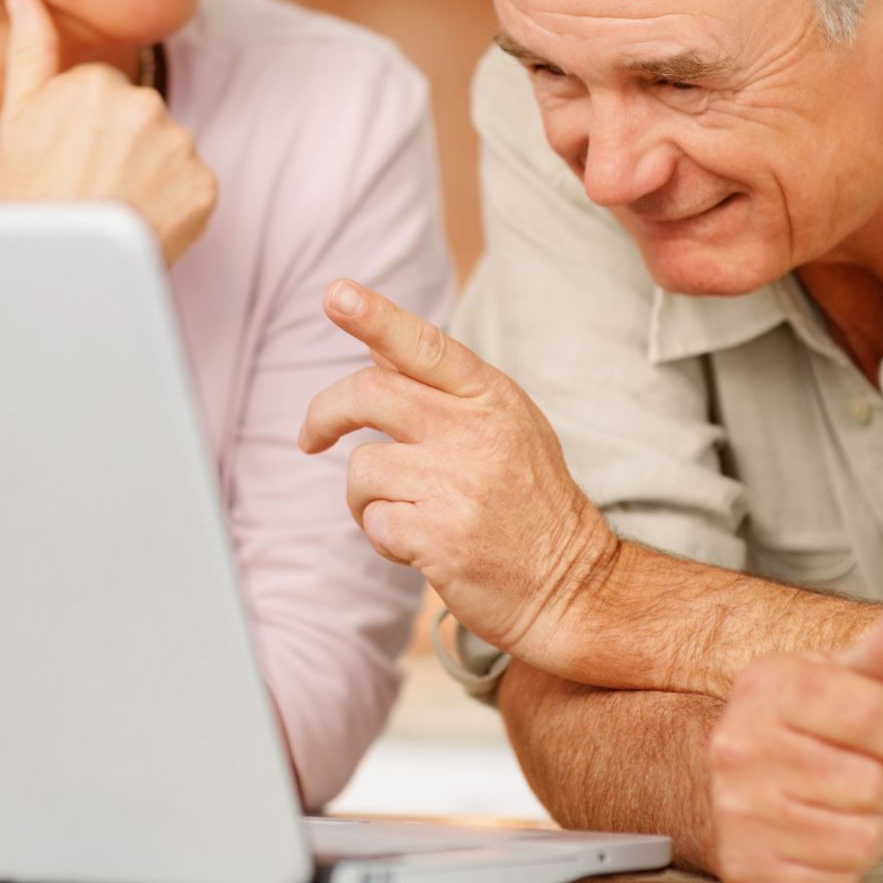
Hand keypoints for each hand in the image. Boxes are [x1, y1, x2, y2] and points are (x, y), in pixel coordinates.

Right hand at [0, 0, 216, 264]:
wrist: (62, 272)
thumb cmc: (32, 192)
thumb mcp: (17, 116)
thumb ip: (30, 48)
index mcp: (99, 83)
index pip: (103, 91)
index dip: (83, 127)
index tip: (67, 156)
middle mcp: (147, 106)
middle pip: (139, 116)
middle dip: (119, 144)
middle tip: (89, 182)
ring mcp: (181, 148)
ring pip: (168, 148)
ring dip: (148, 172)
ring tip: (114, 202)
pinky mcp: (206, 187)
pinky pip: (192, 184)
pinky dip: (173, 202)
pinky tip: (142, 219)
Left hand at [298, 279, 617, 666]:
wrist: (573, 588)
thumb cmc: (531, 506)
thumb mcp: (507, 429)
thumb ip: (446, 390)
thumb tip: (377, 351)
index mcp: (492, 398)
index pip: (424, 345)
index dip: (374, 317)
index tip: (335, 294)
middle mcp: (475, 432)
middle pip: (368, 396)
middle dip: (324, 414)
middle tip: (310, 438)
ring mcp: (457, 485)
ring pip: (361, 468)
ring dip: (368, 498)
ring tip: (411, 515)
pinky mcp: (439, 537)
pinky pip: (372, 522)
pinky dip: (384, 538)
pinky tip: (422, 547)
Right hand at [708, 603, 882, 882]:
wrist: (714, 781)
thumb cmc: (798, 727)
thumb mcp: (837, 680)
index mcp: (766, 687)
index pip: (871, 711)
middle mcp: (740, 748)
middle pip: (873, 782)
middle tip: (856, 770)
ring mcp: (738, 813)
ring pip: (864, 840)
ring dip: (867, 826)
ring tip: (837, 803)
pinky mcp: (748, 872)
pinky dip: (841, 867)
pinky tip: (815, 837)